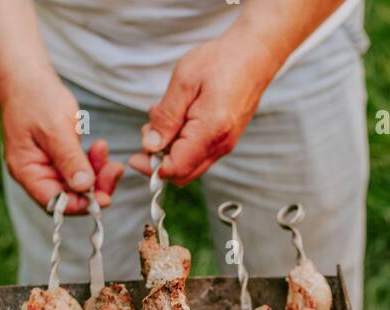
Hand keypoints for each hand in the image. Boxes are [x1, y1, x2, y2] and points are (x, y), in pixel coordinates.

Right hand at [0, 74, 124, 213]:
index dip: (80, 205)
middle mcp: (36, 173)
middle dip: (94, 186)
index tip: (103, 198)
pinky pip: (81, 167)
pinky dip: (93, 161)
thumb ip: (69, 159)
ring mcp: (48, 165)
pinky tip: (100, 147)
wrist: (29, 76)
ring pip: (79, 183)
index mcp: (27, 171)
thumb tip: (84, 187)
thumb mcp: (55, 129)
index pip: (54, 203)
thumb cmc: (35, 98)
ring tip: (104, 151)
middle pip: (70, 196)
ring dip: (97, 172)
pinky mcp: (61, 156)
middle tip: (114, 171)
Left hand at [129, 33, 282, 185]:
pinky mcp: (225, 140)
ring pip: (190, 165)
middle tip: (148, 131)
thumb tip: (150, 145)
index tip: (135, 155)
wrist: (254, 55)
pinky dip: (181, 144)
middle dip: (158, 161)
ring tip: (162, 117)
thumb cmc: (221, 61)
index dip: (152, 168)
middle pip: (183, 175)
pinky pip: (198, 153)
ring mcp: (225, 145)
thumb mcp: (184, 81)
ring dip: (169, 150)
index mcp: (210, 131)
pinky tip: (176, 118)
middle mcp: (220, 145)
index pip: (176, 168)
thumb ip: (166, 116)